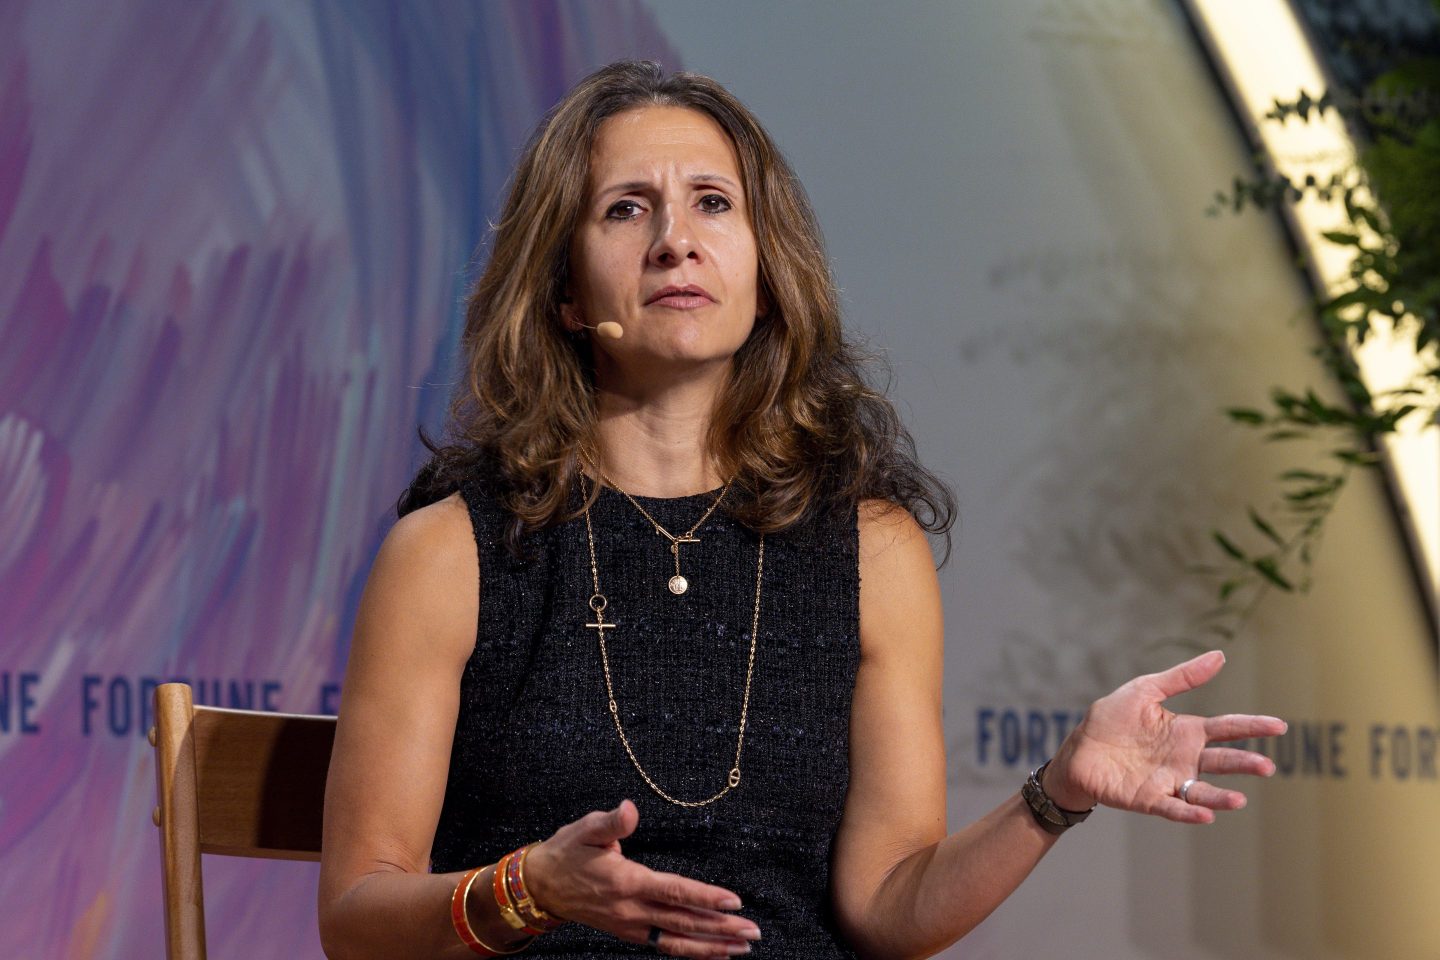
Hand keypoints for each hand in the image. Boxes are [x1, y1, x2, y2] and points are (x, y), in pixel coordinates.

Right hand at [522, 799, 760, 956]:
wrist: (540, 886)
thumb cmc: (567, 852)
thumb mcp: (584, 830)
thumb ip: (610, 822)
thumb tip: (629, 809)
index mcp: (626, 882)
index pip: (674, 891)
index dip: (705, 897)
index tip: (734, 901)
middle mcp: (632, 910)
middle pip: (684, 921)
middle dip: (721, 928)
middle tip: (753, 931)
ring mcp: (631, 926)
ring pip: (679, 940)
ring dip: (713, 946)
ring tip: (744, 947)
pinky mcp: (630, 933)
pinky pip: (667, 944)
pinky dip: (692, 951)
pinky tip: (714, 952)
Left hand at [1045, 650, 1287, 823]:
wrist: (1077, 750)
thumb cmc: (1111, 720)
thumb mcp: (1144, 691)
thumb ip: (1182, 678)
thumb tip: (1220, 656)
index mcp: (1186, 731)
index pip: (1226, 728)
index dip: (1253, 726)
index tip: (1280, 726)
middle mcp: (1184, 759)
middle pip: (1222, 761)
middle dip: (1245, 764)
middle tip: (1267, 766)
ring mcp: (1169, 781)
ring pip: (1203, 791)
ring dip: (1221, 797)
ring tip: (1239, 799)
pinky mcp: (1149, 799)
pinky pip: (1173, 808)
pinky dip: (1189, 813)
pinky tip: (1205, 816)